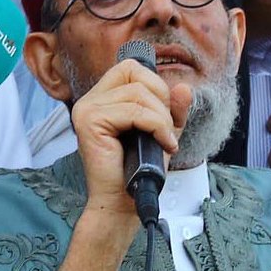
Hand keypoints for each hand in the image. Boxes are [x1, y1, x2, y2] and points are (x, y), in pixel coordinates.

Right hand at [69, 55, 191, 227]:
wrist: (124, 203)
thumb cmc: (140, 169)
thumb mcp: (163, 132)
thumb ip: (173, 109)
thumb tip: (183, 87)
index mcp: (103, 98)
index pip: (130, 68)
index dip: (155, 85)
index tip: (164, 115)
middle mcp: (90, 100)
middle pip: (134, 73)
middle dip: (160, 99)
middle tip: (165, 128)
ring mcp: (86, 109)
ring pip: (137, 94)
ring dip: (161, 118)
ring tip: (164, 140)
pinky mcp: (90, 122)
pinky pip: (133, 112)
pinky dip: (156, 127)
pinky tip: (162, 144)